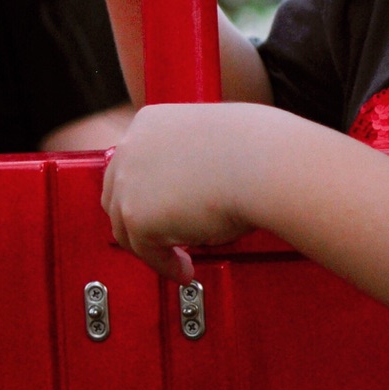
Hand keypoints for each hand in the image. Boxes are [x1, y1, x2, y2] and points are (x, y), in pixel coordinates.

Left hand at [101, 101, 284, 281]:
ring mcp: (129, 181)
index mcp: (150, 121)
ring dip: (153, 247)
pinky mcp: (136, 215)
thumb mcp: (214, 141)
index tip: (160, 210)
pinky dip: (165, 264)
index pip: (133, 164)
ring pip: (127, 227)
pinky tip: (186, 268)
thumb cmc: (259, 150)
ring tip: (181, 259)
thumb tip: (190, 190)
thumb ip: (188, 160)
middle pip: (120, 195)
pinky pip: (146, 251)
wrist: (269, 165)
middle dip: (142, 221)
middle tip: (166, 240)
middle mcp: (131, 147)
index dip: (147, 192)